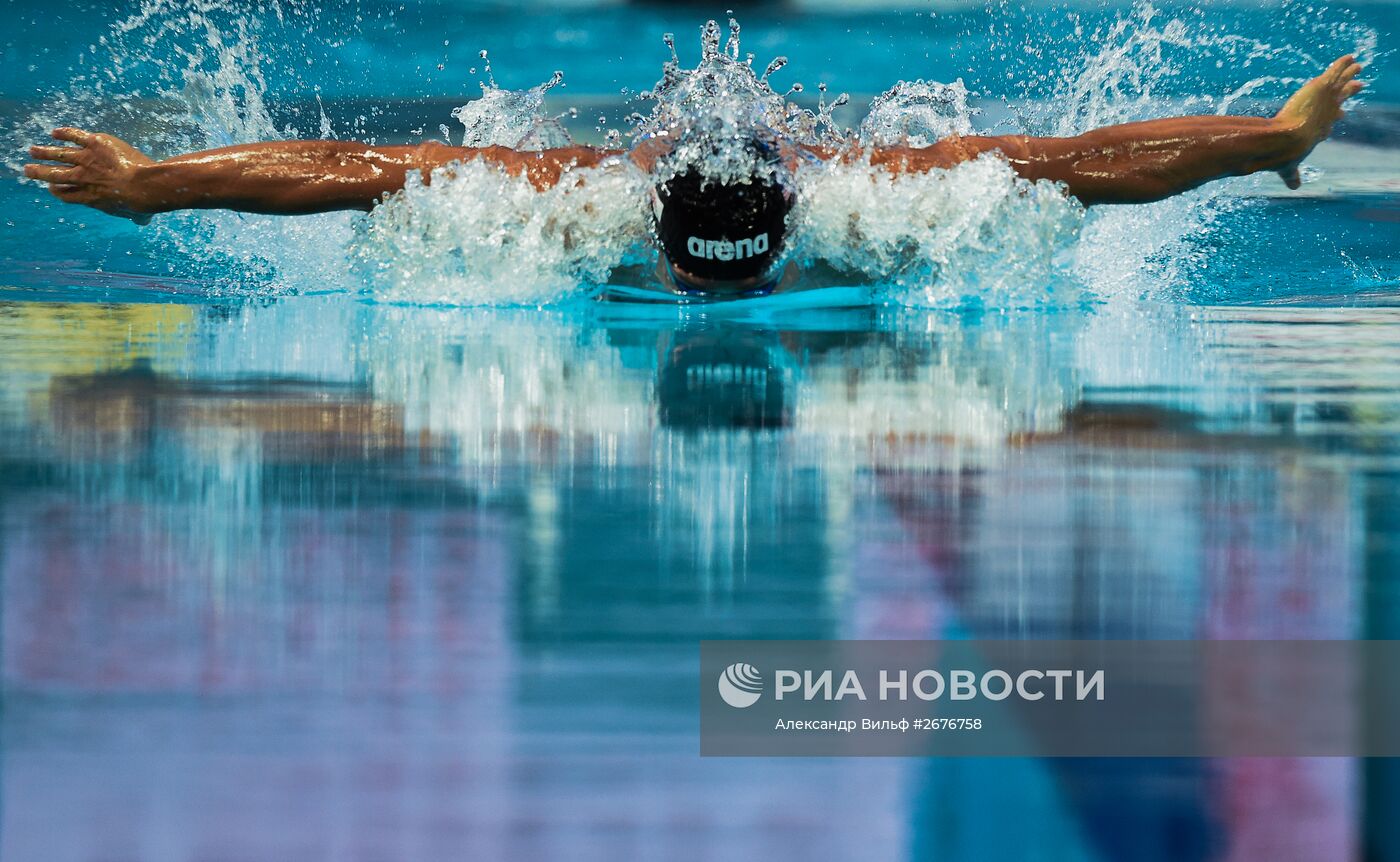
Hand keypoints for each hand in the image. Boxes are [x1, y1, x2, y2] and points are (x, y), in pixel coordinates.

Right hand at [24, 128, 156, 223]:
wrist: (143, 186)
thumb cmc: (141, 204)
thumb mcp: (137, 215)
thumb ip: (136, 218)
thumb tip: (142, 222)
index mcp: (89, 197)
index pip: (66, 194)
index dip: (57, 191)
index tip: (51, 188)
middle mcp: (82, 179)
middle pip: (54, 175)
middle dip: (39, 172)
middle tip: (27, 170)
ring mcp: (87, 160)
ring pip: (58, 155)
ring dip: (44, 153)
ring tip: (33, 151)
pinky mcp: (94, 144)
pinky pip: (74, 136)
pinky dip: (64, 133)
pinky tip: (55, 133)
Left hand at [1272, 54, 1364, 188]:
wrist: (1288, 140)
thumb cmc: (1286, 154)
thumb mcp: (1288, 168)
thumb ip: (1291, 175)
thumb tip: (1294, 187)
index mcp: (1321, 130)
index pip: (1331, 120)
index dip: (1336, 116)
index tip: (1340, 114)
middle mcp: (1328, 113)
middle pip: (1342, 98)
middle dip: (1349, 91)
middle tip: (1358, 85)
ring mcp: (1327, 99)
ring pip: (1341, 83)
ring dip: (1348, 74)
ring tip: (1356, 65)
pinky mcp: (1322, 86)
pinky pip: (1336, 71)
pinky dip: (1342, 64)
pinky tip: (1348, 58)